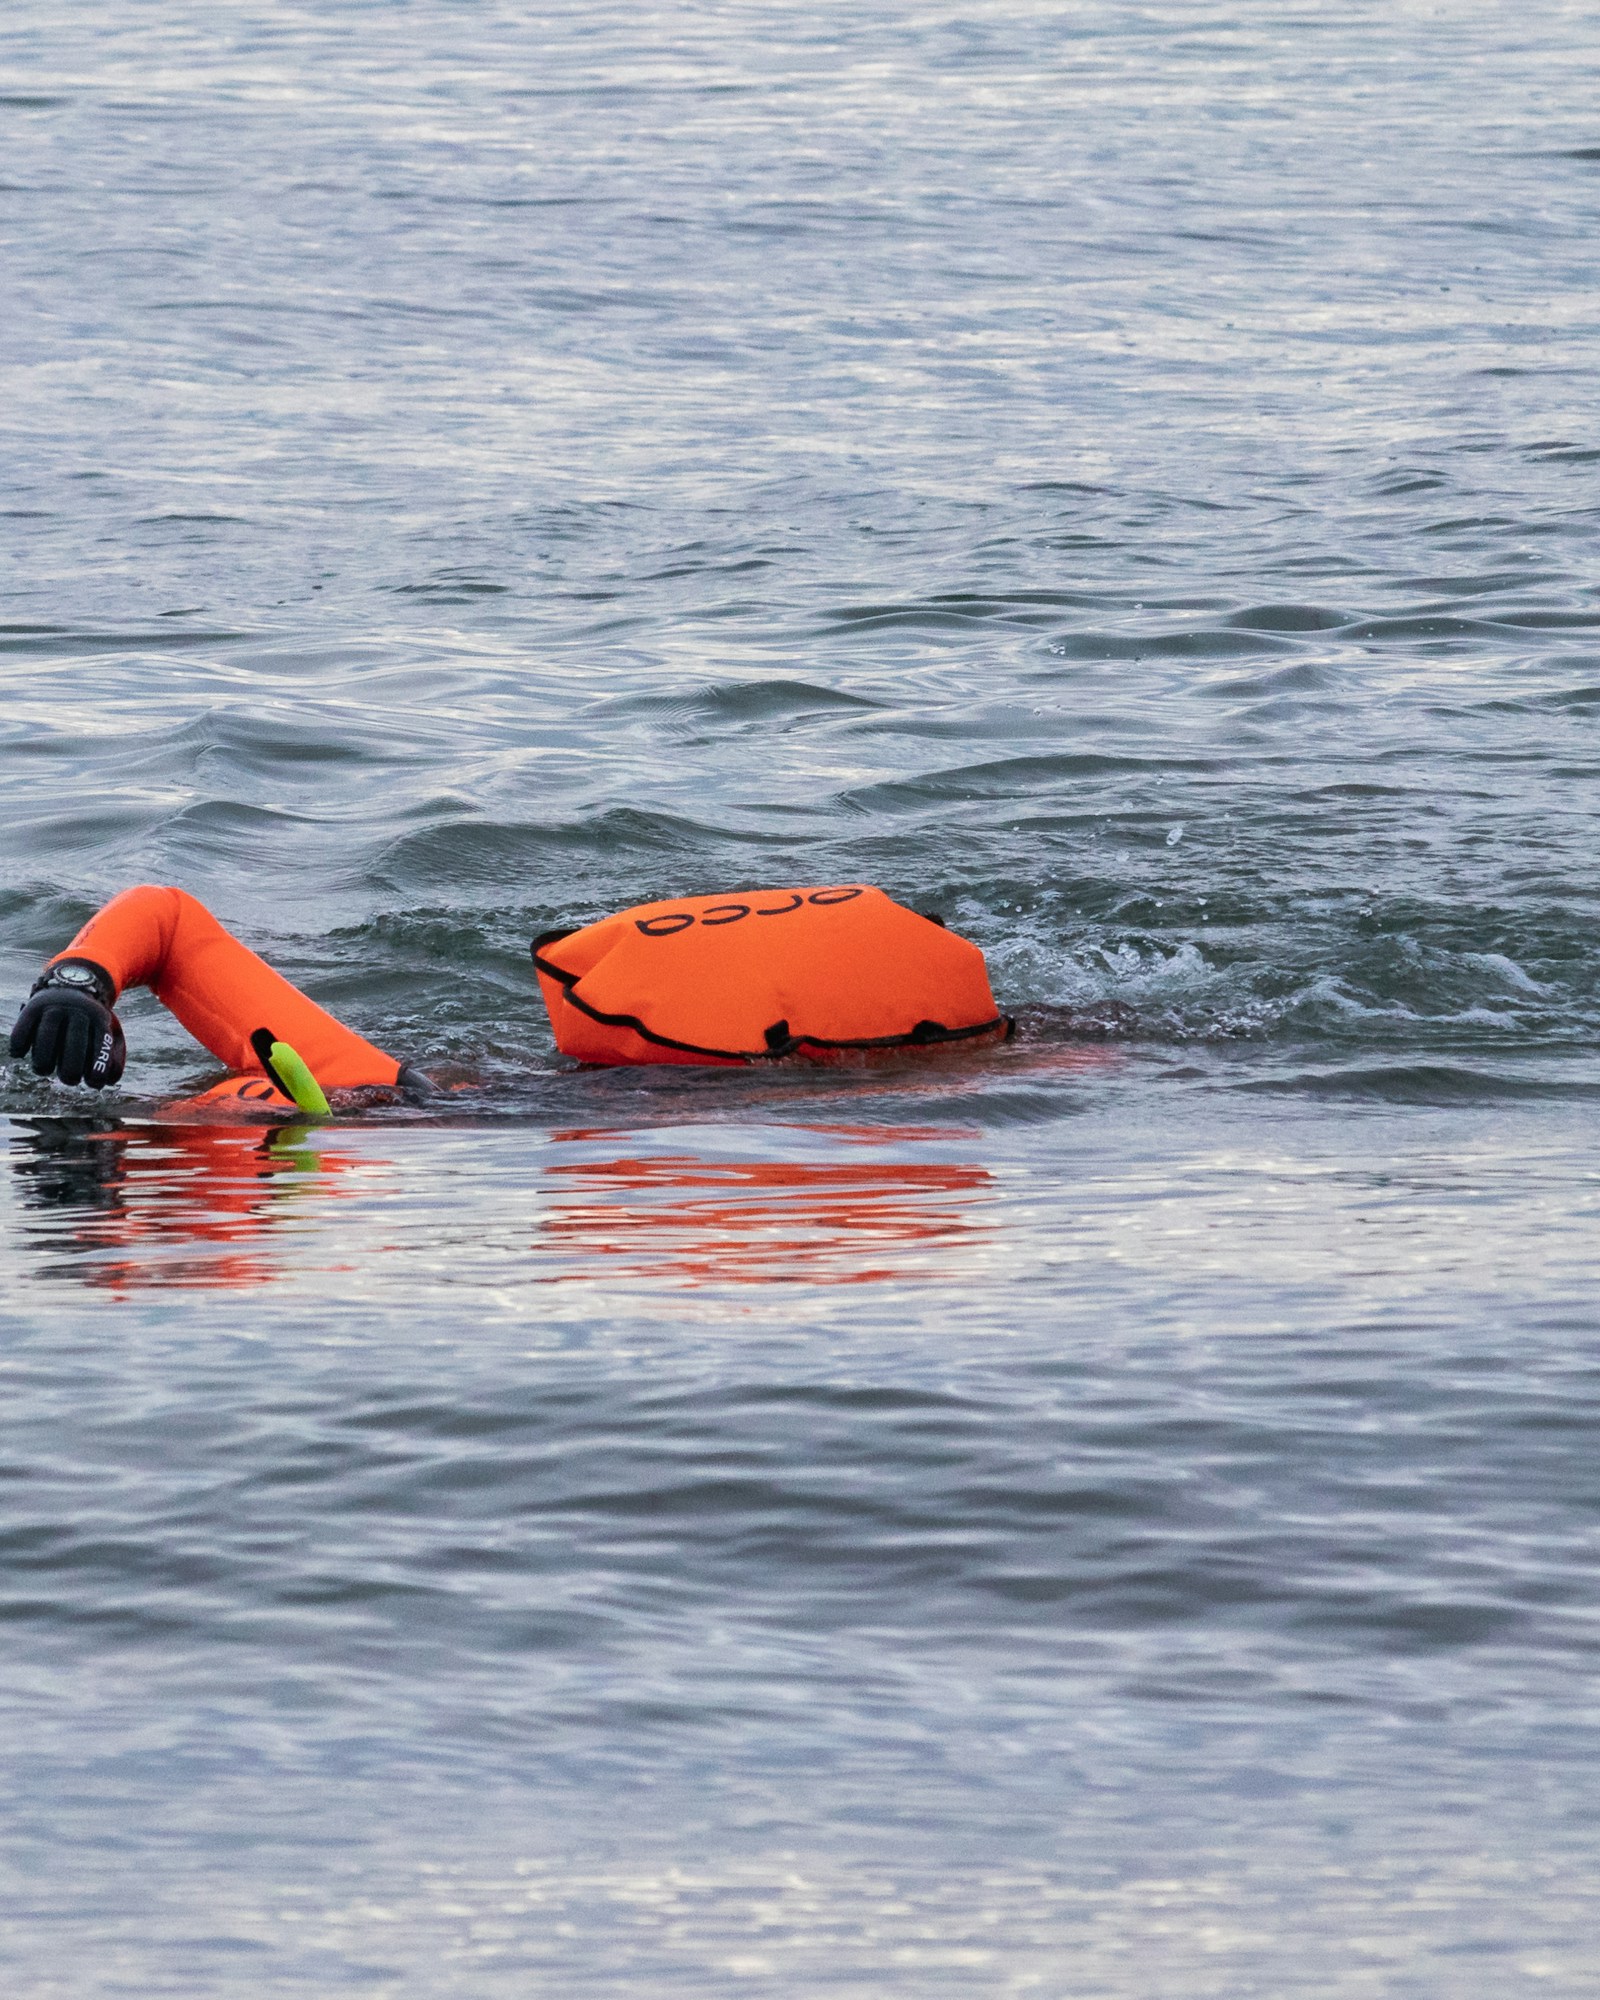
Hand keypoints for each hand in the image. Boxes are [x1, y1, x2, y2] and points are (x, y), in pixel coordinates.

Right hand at [9, 960, 125, 1088]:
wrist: (72, 981)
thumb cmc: (90, 1020)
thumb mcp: (107, 1029)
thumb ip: (112, 1055)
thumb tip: (110, 1080)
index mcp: (99, 1018)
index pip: (100, 1044)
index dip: (97, 1067)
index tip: (93, 1084)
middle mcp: (78, 1010)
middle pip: (74, 1042)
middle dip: (71, 1068)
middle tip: (69, 1080)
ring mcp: (55, 1006)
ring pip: (47, 1035)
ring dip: (43, 1059)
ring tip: (43, 1070)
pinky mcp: (34, 1005)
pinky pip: (24, 1025)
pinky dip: (19, 1042)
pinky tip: (19, 1053)